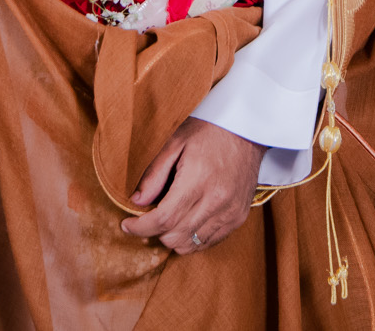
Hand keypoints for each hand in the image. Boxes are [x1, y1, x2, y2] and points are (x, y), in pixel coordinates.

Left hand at [120, 118, 265, 253]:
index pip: (163, 220)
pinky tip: (187, 221)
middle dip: (154, 231)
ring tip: (169, 218)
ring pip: (190, 245)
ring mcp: (230, 212)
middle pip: (174, 237)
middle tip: (149, 216)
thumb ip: (154, 174)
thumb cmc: (210, 131)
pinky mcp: (238, 217)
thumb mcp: (175, 143)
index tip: (127, 224)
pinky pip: (208, 243)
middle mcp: (216, 201)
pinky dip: (192, 238)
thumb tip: (137, 202)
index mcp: (198, 180)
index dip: (140, 227)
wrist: (248, 129)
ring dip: (173, 236)